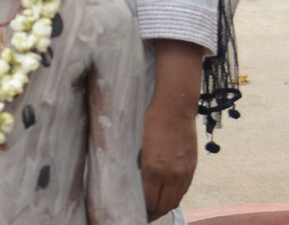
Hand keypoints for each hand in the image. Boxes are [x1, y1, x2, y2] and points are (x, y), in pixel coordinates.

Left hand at [141, 101, 196, 219]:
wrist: (175, 107)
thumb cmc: (149, 120)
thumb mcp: (135, 142)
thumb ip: (135, 165)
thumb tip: (130, 182)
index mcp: (155, 169)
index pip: (149, 202)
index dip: (142, 211)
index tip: (134, 213)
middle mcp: (172, 175)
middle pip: (164, 206)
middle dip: (153, 214)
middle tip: (143, 216)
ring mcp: (185, 172)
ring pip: (175, 200)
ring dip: (164, 207)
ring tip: (153, 209)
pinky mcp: (192, 167)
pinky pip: (184, 190)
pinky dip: (174, 197)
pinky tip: (166, 195)